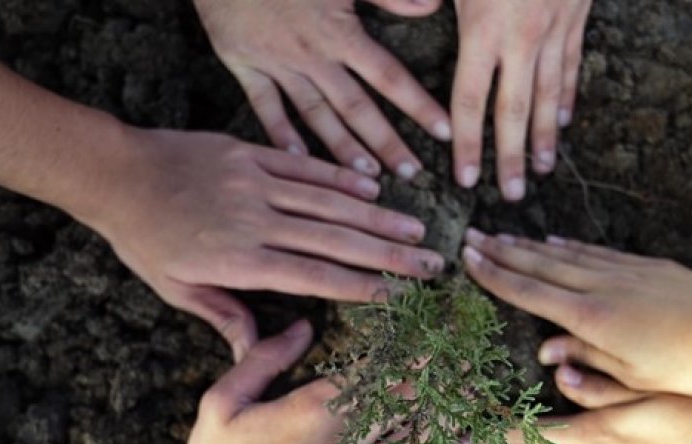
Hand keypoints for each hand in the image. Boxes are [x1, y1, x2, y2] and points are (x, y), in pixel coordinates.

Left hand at [72, 129, 445, 361]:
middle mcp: (256, 219)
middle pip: (336, 239)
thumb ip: (224, 316)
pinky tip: (373, 185)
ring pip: (329, 200)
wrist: (115, 172)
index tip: (401, 295)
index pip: (315, 275)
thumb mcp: (176, 289)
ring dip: (378, 214)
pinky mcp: (250, 152)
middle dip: (389, 252)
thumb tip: (255, 353)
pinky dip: (341, 176)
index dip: (362, 285)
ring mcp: (256, 181)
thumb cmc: (143, 239)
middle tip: (432, 263)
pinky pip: (304, 166)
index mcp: (240, 260)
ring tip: (416, 228)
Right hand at [180, 319, 451, 443]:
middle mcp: (350, 440)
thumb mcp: (222, 406)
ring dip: (451, 417)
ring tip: (477, 399)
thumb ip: (260, 361)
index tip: (439, 337)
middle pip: (412, 401)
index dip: (415, 352)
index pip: (381, 370)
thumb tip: (298, 327)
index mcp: (318, 406)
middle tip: (472, 362)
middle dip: (444, 380)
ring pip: (422, 441)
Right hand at [195, 0, 450, 178]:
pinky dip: (280, 134)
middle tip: (412, 174)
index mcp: (340, 32)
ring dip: (342, 148)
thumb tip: (431, 4)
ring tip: (367, 178)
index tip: (446, 132)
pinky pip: (264, 106)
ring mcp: (277, 63)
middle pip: (356, 107)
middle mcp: (312, 55)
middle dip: (386, 142)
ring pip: (315, 115)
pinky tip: (299, 159)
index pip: (389, 76)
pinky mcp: (245, 65)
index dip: (419, 105)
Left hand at [450, 0, 590, 199]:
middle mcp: (521, 38)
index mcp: (483, 29)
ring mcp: (554, 29)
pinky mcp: (576, 16)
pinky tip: (564, 121)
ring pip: (548, 93)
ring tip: (543, 168)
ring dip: (546, 135)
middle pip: (514, 110)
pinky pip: (571, 64)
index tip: (466, 178)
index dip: (468, 144)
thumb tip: (416, 10)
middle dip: (512, 157)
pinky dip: (567, 96)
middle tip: (512, 194)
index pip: (471, 99)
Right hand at [462, 230, 691, 395]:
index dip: (495, 276)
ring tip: (503, 235)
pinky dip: (571, 246)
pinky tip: (557, 241)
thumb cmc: (685, 370)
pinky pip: (597, 252)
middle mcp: (601, 287)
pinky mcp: (647, 266)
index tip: (468, 259)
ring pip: (567, 254)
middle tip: (471, 236)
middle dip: (502, 251)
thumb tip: (548, 354)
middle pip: (541, 265)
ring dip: (531, 245)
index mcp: (591, 318)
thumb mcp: (629, 380)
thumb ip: (584, 366)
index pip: (530, 292)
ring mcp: (625, 272)